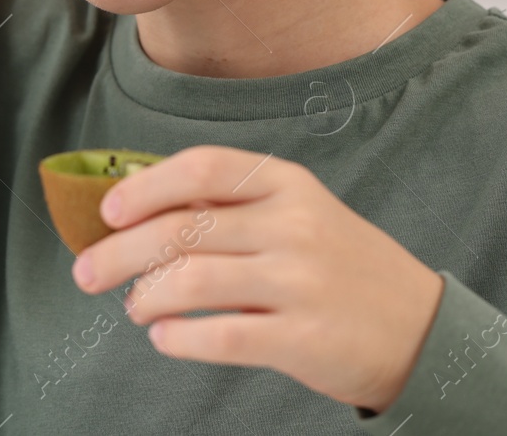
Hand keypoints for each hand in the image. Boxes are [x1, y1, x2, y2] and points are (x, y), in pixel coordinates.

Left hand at [70, 145, 444, 414]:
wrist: (420, 328)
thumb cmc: (340, 267)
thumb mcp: (299, 215)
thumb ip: (233, 209)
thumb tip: (141, 211)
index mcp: (288, 184)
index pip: (202, 169)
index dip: (145, 187)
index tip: (108, 211)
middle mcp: (293, 224)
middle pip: (183, 228)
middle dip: (119, 252)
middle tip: (87, 273)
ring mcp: (300, 281)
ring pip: (192, 280)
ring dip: (146, 296)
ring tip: (136, 307)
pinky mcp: (302, 337)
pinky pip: (221, 334)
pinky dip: (180, 338)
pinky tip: (165, 338)